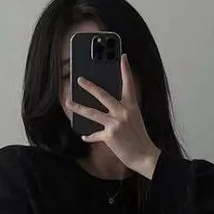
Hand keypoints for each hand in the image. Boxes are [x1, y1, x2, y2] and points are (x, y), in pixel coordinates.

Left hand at [66, 54, 161, 178]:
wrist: (145, 156)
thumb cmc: (140, 138)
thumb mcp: (135, 119)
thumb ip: (123, 111)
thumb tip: (107, 106)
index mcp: (132, 106)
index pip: (129, 84)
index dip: (126, 70)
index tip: (122, 57)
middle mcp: (123, 112)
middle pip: (103, 95)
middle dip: (90, 86)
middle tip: (80, 79)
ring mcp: (115, 123)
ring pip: (92, 112)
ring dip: (78, 107)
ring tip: (68, 102)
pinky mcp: (109, 136)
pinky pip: (95, 134)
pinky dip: (89, 136)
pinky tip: (84, 136)